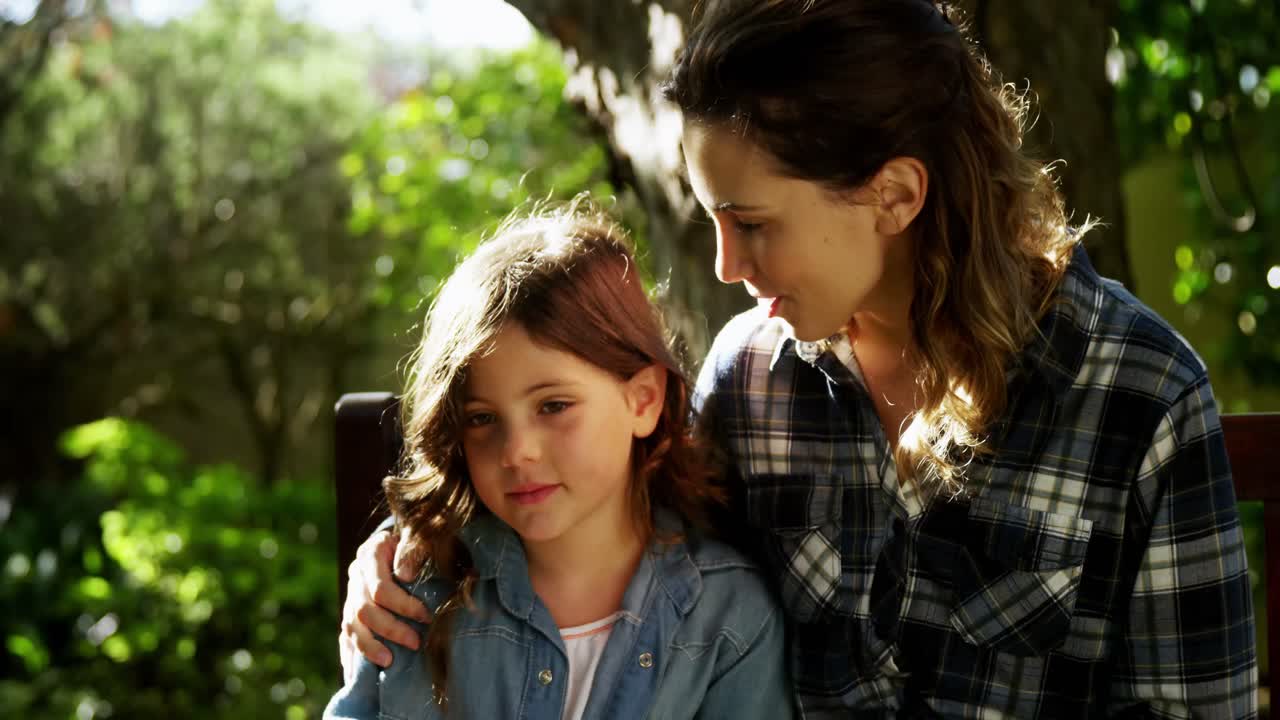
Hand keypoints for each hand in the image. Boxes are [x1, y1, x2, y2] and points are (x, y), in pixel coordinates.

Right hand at [338, 525, 429, 680]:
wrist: (398, 540)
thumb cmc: (415, 540)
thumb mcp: (417, 535)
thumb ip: (413, 549)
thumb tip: (405, 575)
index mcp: (370, 555)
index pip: (380, 588)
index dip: (404, 605)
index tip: (427, 617)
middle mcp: (355, 577)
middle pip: (364, 611)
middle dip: (390, 629)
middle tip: (416, 643)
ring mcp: (349, 596)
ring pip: (350, 626)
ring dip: (369, 647)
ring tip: (389, 663)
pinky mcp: (348, 613)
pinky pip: (344, 638)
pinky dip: (350, 656)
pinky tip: (355, 674)